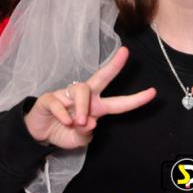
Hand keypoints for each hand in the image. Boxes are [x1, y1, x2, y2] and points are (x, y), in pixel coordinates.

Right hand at [24, 47, 154, 148]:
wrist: (38, 134)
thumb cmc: (63, 132)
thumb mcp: (78, 140)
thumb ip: (85, 134)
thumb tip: (91, 122)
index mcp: (97, 107)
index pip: (119, 103)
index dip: (136, 100)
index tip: (153, 92)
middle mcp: (85, 97)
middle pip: (102, 77)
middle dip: (114, 65)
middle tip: (126, 52)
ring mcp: (67, 94)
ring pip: (82, 90)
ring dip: (83, 107)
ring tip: (79, 122)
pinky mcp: (50, 98)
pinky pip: (59, 101)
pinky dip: (63, 114)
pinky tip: (64, 121)